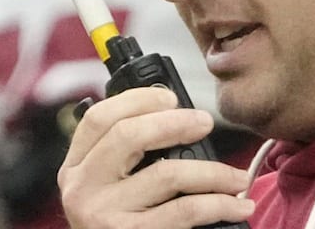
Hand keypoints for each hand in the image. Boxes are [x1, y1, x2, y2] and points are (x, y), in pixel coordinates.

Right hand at [58, 87, 255, 227]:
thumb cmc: (113, 223)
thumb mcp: (103, 186)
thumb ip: (124, 155)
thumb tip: (176, 119)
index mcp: (77, 167)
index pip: (99, 117)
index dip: (138, 99)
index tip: (171, 99)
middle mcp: (83, 188)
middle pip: (129, 135)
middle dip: (176, 122)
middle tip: (206, 123)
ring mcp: (104, 213)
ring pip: (167, 174)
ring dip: (214, 172)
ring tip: (238, 176)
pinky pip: (184, 210)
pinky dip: (219, 204)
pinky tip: (237, 205)